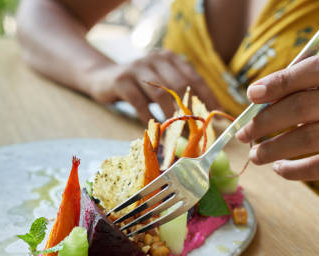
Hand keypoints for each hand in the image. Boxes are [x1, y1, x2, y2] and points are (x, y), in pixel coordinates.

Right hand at [88, 49, 219, 123]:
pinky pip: (139, 103)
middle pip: (180, 86)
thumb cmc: (139, 87)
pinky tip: (156, 131)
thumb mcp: (161, 86)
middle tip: (197, 132)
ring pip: (161, 95)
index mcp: (170, 58)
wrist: (102, 78)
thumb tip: (207, 119)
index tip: (216, 118)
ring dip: (171, 118)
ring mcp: (137, 67)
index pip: (194, 79)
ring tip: (179, 135)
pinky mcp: (121, 80)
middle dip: (190, 111)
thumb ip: (180, 96)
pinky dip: (150, 119)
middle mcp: (156, 59)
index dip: (208, 99)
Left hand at [236, 55, 318, 183]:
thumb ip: (292, 88)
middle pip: (304, 107)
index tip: (251, 95)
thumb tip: (255, 96)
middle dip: (265, 121)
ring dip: (273, 149)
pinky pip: (318, 167)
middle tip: (243, 134)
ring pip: (308, 138)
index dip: (281, 81)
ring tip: (255, 155)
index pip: (316, 69)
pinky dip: (292, 170)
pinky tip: (278, 168)